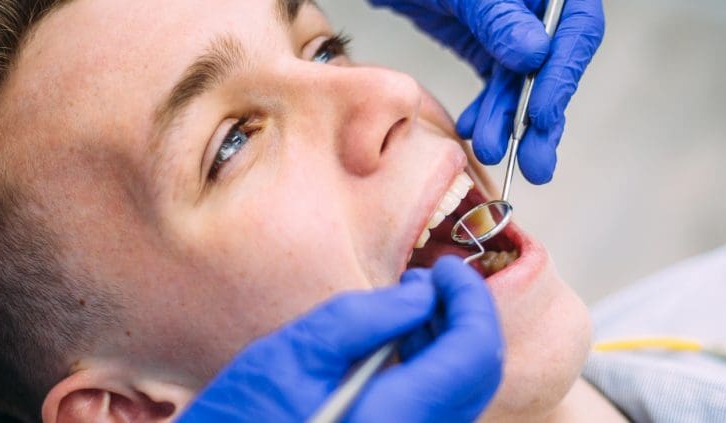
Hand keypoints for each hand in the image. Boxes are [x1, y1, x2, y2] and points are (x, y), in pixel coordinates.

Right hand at [178, 257, 502, 421]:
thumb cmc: (245, 416)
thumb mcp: (298, 353)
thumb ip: (367, 317)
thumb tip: (422, 294)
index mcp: (397, 416)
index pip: (474, 352)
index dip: (471, 300)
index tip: (447, 267)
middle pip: (480, 374)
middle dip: (467, 315)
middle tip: (435, 279)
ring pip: (464, 391)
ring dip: (451, 339)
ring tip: (413, 304)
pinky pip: (440, 407)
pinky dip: (434, 367)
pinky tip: (402, 341)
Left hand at [370, 0, 604, 183]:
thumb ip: (497, 16)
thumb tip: (535, 54)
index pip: (578, 27)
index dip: (564, 74)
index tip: (541, 113)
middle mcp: (537, 8)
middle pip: (556, 64)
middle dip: (541, 116)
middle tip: (534, 161)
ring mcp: (516, 27)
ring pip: (523, 81)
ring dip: (507, 120)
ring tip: (489, 148)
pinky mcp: (491, 44)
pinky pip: (497, 83)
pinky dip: (486, 109)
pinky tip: (472, 128)